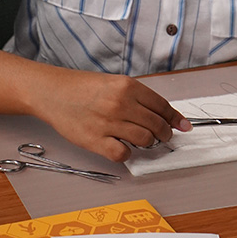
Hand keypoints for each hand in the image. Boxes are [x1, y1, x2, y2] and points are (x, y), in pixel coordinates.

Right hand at [34, 67, 192, 162]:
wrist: (53, 92)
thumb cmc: (83, 87)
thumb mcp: (114, 83)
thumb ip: (137, 97)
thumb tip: (162, 114)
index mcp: (127, 86)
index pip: (161, 105)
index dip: (175, 118)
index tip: (183, 126)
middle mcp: (120, 104)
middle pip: (156, 124)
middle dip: (164, 133)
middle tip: (163, 136)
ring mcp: (108, 123)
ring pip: (144, 140)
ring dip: (148, 143)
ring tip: (142, 140)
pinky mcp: (95, 140)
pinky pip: (122, 154)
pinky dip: (126, 153)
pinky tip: (121, 146)